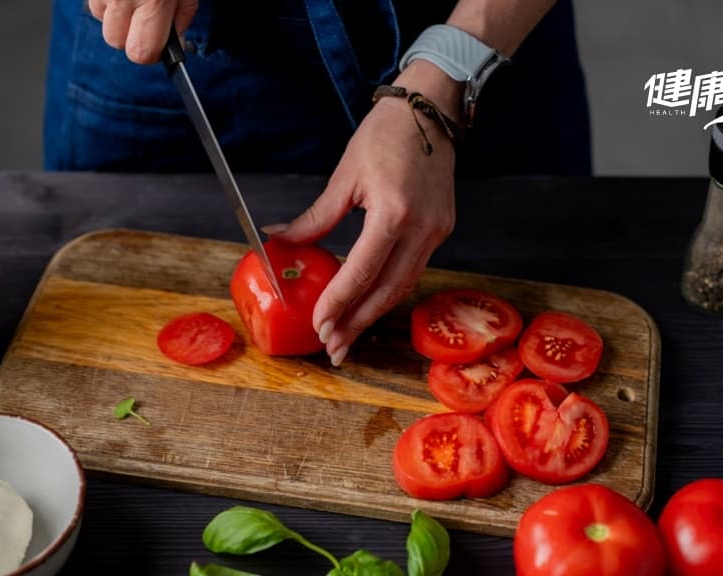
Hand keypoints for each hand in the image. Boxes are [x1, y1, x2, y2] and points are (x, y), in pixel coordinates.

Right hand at [88, 0, 198, 63]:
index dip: (151, 53)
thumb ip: (182, 17)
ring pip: (101, 19)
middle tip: (145, 18)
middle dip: (130, 35)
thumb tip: (175, 43)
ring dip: (116, 15)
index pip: (141, 52)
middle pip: (115, 41)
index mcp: (153, 1)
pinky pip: (95, 1)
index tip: (158, 46)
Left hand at [269, 62, 460, 365]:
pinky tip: (369, 303)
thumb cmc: (386, 134)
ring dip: (374, 313)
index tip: (320, 324)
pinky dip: (389, 291)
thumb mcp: (344, 176)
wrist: (430, 111)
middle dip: (358, 322)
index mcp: (394, 213)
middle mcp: (421, 228)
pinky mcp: (441, 230)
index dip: (339, 302)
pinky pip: (413, 270)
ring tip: (348, 334)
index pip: (363, 271)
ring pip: (404, 286)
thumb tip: (281, 239)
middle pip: (388, 291)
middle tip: (333, 346)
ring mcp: (436, 231)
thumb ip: (316, 217)